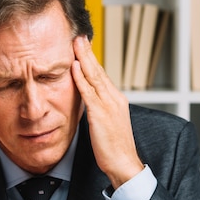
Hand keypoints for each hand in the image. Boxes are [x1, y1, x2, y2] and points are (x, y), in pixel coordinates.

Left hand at [71, 36, 143, 188]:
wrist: (124, 163)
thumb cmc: (115, 148)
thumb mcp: (107, 124)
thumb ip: (99, 110)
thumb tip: (88, 102)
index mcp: (117, 100)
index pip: (102, 75)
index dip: (92, 60)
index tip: (83, 47)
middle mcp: (114, 98)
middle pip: (99, 71)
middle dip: (88, 53)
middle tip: (79, 37)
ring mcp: (108, 105)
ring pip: (94, 77)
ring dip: (84, 59)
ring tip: (75, 44)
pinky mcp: (100, 114)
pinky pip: (89, 92)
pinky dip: (81, 78)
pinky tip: (75, 67)